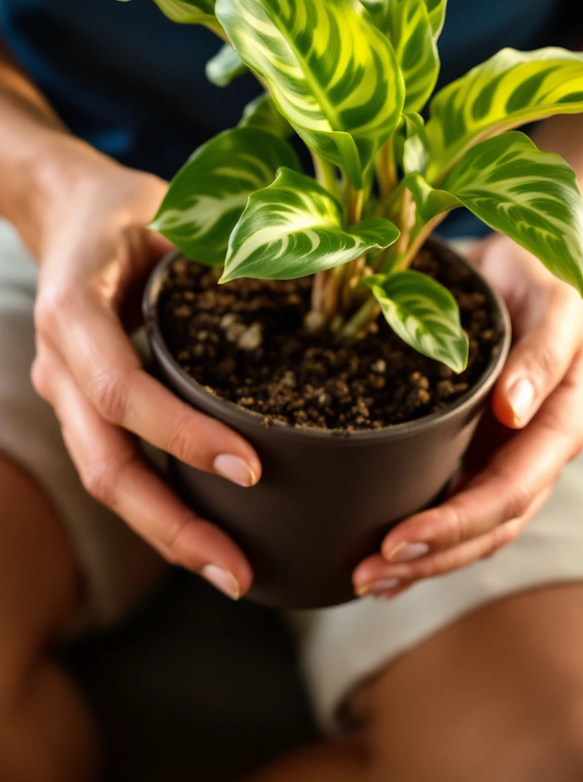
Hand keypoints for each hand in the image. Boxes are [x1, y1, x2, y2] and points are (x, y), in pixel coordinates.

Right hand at [30, 137, 260, 598]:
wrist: (64, 213)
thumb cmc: (122, 209)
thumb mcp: (169, 209)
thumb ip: (225, 246)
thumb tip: (326, 273)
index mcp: (74, 311)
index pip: (121, 390)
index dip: (180, 435)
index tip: (249, 468)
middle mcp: (58, 364)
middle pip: (105, 466)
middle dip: (172, 525)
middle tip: (238, 571)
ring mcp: (64, 393)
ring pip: (106, 482)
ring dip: (166, 534)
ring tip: (231, 573)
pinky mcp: (82, 408)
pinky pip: (117, 469)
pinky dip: (159, 508)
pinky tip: (207, 535)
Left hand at [352, 234, 582, 599]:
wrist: (522, 264)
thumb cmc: (541, 278)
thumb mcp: (552, 302)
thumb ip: (542, 352)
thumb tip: (516, 407)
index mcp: (558, 426)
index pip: (507, 494)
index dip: (455, 524)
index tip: (398, 539)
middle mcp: (530, 452)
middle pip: (487, 529)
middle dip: (430, 558)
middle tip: (365, 576)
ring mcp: (501, 455)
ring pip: (469, 529)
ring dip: (420, 561)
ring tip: (364, 581)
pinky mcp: (472, 447)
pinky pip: (448, 499)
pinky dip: (418, 533)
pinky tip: (377, 552)